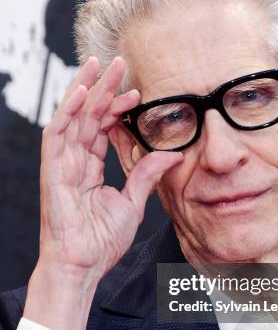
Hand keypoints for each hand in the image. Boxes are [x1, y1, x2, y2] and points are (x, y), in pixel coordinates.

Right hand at [37, 56, 182, 280]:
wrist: (83, 266)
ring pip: (72, 116)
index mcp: (90, 167)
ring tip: (99, 64)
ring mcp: (62, 163)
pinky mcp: (52, 170)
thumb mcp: (133, 202)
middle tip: (118, 62)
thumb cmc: (102, 241)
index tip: (137, 93)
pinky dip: (68, 111)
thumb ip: (147, 175)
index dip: (117, 108)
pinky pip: (57, 134)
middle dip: (103, 88)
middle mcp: (75, 160)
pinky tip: (83, 91)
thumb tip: (173, 153)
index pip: (102, 127)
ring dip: (85, 89)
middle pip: (88, 115)